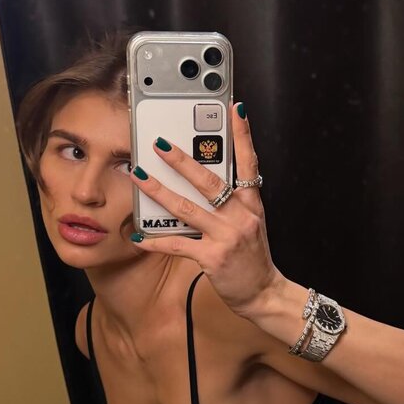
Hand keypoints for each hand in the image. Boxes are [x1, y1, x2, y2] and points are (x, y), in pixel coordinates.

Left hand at [128, 101, 285, 318]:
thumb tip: (204, 183)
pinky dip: (156, 242)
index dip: (242, 135)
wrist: (264, 293)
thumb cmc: (253, 259)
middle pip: (209, 181)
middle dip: (182, 161)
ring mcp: (226, 237)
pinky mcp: (213, 257)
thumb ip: (233, 204)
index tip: (236, 110)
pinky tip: (139, 237)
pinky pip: (178, 245)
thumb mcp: (251, 224)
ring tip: (139, 176)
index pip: (248, 162)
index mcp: (251, 205)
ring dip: (159, 191)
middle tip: (160, 144)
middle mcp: (240, 217)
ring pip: (187, 208)